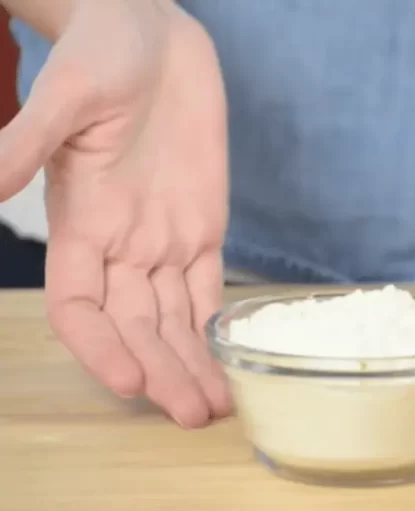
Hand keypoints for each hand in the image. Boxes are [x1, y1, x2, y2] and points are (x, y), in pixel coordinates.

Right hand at [0, 0, 231, 426]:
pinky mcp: (203, 222)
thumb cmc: (100, 54)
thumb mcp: (66, 95)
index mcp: (80, 223)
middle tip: (192, 415)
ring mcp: (163, 236)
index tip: (129, 380)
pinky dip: (217, 323)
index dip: (100, 348)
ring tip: (215, 408)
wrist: (151, 32)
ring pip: (175, 317)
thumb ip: (30, 142)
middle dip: (162, 371)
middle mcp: (120, 242)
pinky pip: (209, 284)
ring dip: (192, 362)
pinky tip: (230, 360)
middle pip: (137, 325)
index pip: (80, 307)